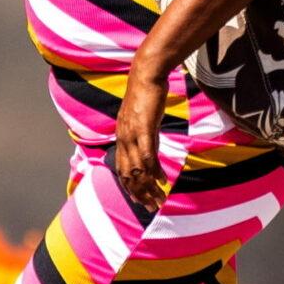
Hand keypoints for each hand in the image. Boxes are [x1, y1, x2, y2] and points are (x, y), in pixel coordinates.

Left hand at [106, 69, 168, 212]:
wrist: (145, 76)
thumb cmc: (146, 97)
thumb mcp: (144, 123)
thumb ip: (148, 142)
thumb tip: (153, 161)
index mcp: (122, 139)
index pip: (123, 171)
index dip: (130, 188)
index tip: (140, 201)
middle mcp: (124, 140)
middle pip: (129, 175)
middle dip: (140, 194)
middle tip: (151, 208)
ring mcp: (132, 134)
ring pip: (138, 169)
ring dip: (149, 187)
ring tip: (159, 200)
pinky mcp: (143, 128)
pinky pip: (147, 154)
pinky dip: (154, 170)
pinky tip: (161, 180)